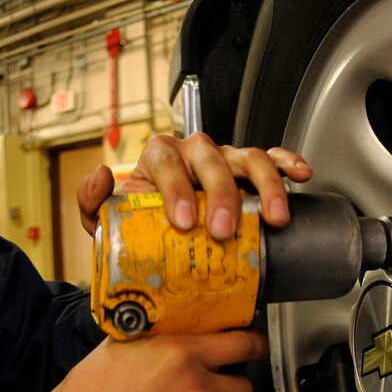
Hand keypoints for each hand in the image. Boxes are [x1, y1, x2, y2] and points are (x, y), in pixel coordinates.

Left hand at [76, 133, 311, 238]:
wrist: (160, 238)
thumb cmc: (138, 224)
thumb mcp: (105, 218)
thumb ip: (92, 200)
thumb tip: (101, 177)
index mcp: (158, 157)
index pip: (166, 162)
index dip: (176, 188)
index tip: (184, 222)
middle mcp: (193, 152)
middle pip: (211, 159)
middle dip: (220, 194)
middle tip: (222, 229)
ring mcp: (224, 160)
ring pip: (248, 157)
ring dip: (264, 184)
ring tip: (274, 215)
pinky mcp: (248, 172)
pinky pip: (271, 160)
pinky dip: (287, 162)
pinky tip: (299, 175)